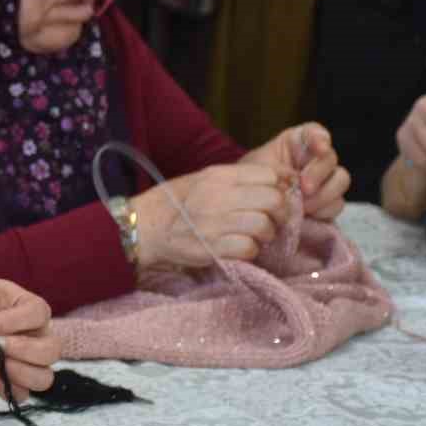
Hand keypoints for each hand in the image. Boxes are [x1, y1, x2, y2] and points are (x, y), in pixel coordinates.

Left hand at [0, 279, 59, 401]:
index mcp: (33, 309)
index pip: (39, 314)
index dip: (18, 321)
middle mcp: (40, 337)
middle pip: (52, 350)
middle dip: (24, 349)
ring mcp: (31, 363)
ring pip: (44, 377)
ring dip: (19, 373)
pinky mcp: (17, 383)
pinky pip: (22, 394)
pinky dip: (7, 389)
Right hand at [132, 163, 287, 269]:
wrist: (144, 226)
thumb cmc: (176, 202)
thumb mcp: (204, 179)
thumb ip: (238, 179)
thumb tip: (281, 181)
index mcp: (219, 176)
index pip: (270, 175)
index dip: (281, 187)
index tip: (279, 197)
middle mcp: (218, 196)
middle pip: (274, 200)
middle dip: (280, 212)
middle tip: (272, 220)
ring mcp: (215, 223)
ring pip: (265, 226)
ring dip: (266, 234)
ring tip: (255, 236)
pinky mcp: (212, 248)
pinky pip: (249, 249)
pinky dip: (251, 251)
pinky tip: (240, 247)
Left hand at [245, 122, 350, 219]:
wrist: (250, 208)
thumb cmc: (252, 181)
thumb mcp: (258, 170)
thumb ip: (278, 171)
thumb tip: (296, 183)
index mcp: (297, 144)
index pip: (314, 132)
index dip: (320, 138)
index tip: (320, 148)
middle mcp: (315, 160)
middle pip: (331, 158)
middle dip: (319, 174)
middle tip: (304, 189)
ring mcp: (324, 182)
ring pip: (339, 182)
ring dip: (323, 196)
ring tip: (301, 208)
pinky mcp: (326, 204)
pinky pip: (335, 206)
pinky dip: (322, 213)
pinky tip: (306, 219)